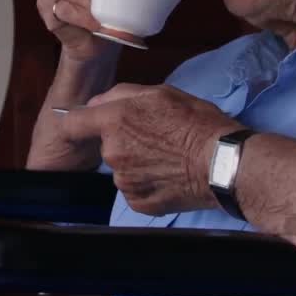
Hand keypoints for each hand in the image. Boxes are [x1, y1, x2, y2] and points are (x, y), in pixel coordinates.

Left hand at [60, 83, 245, 214]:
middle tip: (154, 137)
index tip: (84, 125)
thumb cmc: (197, 123)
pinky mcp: (137, 202)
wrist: (223, 163)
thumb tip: (95, 103)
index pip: (72, 124)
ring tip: (166, 157)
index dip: (77, 123)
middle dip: (122, 140)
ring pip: (120, 168)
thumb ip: (121, 94)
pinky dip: (146, 182)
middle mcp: (112, 152)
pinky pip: (133, 188)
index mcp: (114, 121)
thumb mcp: (161, 92)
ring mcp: (123, 181)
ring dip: (135, 162)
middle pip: (105, 145)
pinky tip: (168, 174)